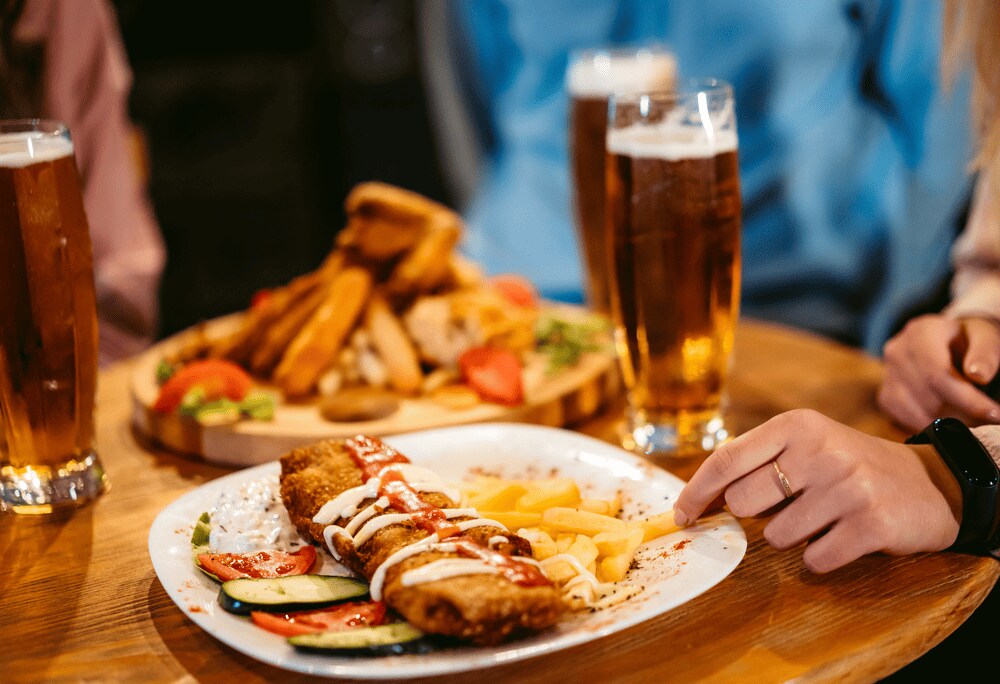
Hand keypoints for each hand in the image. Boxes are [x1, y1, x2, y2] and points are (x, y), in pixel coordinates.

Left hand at [672, 410, 960, 572]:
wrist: (930, 483)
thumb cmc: (848, 466)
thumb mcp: (805, 445)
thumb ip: (755, 463)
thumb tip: (698, 500)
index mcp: (796, 425)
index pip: (727, 459)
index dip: (697, 491)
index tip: (681, 516)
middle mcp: (820, 450)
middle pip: (745, 502)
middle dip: (755, 516)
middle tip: (786, 507)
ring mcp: (848, 486)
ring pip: (778, 536)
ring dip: (793, 536)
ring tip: (823, 517)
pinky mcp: (871, 524)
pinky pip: (815, 558)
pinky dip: (821, 557)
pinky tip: (842, 537)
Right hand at [879, 314, 999, 431]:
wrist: (945, 341)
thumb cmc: (969, 339)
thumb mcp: (985, 337)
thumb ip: (986, 352)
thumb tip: (979, 375)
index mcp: (920, 333)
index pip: (938, 375)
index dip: (968, 400)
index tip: (995, 415)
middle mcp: (897, 353)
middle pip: (929, 398)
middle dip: (964, 416)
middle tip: (991, 423)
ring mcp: (887, 377)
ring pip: (918, 414)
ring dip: (951, 426)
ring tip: (976, 422)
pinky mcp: (886, 397)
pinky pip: (909, 422)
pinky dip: (934, 428)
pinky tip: (953, 421)